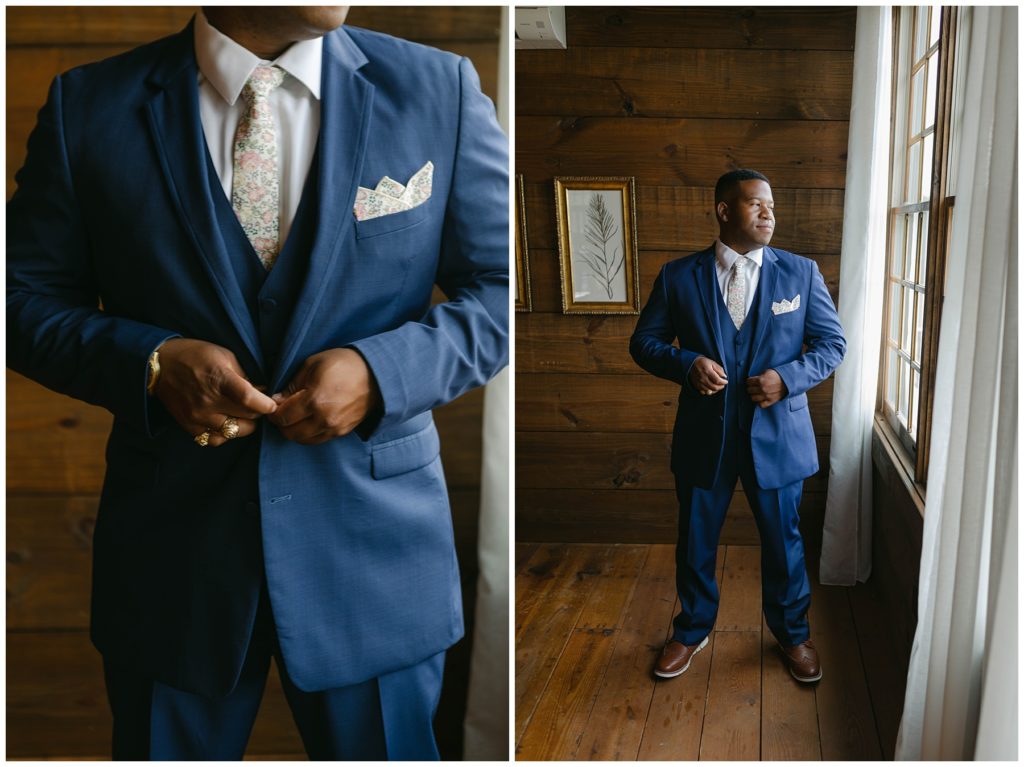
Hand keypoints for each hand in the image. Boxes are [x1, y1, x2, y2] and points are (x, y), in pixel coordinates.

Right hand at [154, 338, 276, 445]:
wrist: (159, 365)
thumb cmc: (195, 356)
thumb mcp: (224, 355)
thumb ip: (245, 375)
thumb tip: (262, 391)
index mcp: (219, 379)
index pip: (249, 399)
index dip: (266, 405)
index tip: (273, 404)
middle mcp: (208, 401)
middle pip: (247, 417)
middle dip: (258, 412)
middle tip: (259, 405)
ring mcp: (197, 416)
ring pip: (235, 432)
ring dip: (245, 425)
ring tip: (244, 414)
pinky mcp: (189, 426)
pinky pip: (215, 440)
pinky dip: (226, 435)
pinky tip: (227, 422)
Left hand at [268, 348, 381, 444]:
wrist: (376, 375)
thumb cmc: (344, 364)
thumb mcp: (313, 364)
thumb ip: (293, 384)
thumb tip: (277, 399)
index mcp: (314, 400)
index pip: (283, 416)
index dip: (273, 412)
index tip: (273, 404)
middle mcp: (324, 418)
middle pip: (290, 432)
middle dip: (281, 423)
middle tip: (282, 411)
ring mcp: (334, 427)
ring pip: (303, 439)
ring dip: (294, 430)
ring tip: (295, 416)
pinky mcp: (342, 432)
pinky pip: (318, 439)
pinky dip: (308, 434)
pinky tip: (309, 420)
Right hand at [689, 356, 727, 395]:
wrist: (692, 363)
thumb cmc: (703, 362)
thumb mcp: (712, 362)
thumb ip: (719, 369)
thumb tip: (724, 376)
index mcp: (707, 371)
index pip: (717, 380)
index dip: (723, 382)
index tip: (726, 381)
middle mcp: (702, 378)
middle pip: (714, 387)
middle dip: (721, 387)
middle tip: (723, 384)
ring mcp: (699, 383)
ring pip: (709, 391)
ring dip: (715, 390)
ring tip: (718, 386)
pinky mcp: (696, 385)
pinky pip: (704, 392)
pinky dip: (709, 392)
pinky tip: (711, 388)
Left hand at [746, 369, 787, 407]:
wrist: (788, 381)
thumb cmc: (778, 375)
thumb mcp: (767, 372)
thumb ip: (759, 376)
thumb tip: (753, 379)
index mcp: (761, 380)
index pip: (748, 382)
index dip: (749, 381)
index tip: (751, 381)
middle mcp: (762, 389)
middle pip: (749, 390)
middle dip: (750, 387)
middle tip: (753, 386)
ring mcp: (766, 396)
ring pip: (753, 398)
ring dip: (753, 395)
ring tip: (756, 393)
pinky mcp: (771, 401)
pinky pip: (761, 405)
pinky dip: (760, 402)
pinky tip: (761, 399)